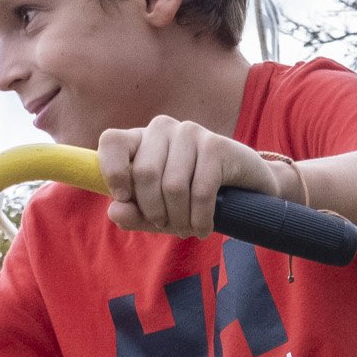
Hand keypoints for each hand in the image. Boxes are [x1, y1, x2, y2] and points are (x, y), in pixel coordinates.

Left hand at [98, 115, 277, 238]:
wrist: (245, 191)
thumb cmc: (191, 200)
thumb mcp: (158, 213)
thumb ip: (134, 214)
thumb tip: (115, 211)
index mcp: (140, 140)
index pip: (111, 141)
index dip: (112, 171)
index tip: (123, 198)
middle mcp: (162, 128)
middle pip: (144, 174)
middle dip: (154, 212)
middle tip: (168, 226)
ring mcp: (190, 132)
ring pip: (173, 186)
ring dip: (180, 219)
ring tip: (188, 228)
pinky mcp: (216, 144)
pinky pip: (201, 191)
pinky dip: (201, 219)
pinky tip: (204, 227)